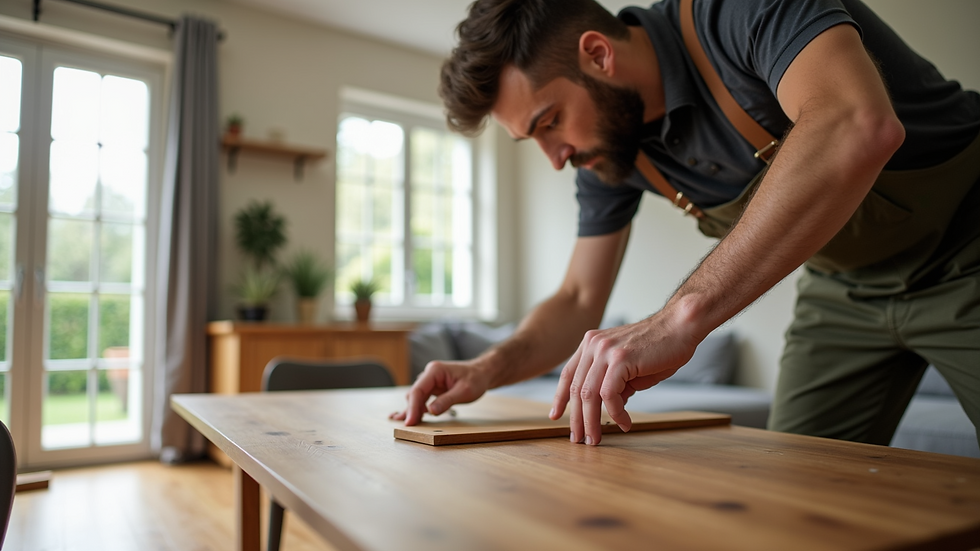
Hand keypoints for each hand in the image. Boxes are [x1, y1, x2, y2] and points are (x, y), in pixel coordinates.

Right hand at [389, 360, 491, 424]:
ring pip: (416, 397)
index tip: (410, 422)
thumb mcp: (464, 391)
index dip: (412, 407)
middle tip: (409, 426)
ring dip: (413, 410)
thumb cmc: (475, 379)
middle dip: (411, 410)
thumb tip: (430, 411)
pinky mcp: (433, 388)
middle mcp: (430, 374)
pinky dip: (418, 408)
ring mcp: (431, 381)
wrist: (482, 373)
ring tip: (407, 423)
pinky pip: (422, 398)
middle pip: (415, 394)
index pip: (418, 390)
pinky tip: (412, 417)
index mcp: (435, 371)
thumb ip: (447, 401)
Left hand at [549, 314, 700, 445]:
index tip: (556, 416)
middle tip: (580, 439)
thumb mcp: (629, 367)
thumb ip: (615, 383)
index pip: (569, 374)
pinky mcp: (620, 359)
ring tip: (597, 438)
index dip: (561, 397)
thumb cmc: (660, 347)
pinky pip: (609, 394)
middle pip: (577, 388)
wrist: (681, 326)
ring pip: (589, 394)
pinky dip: (615, 413)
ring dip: (592, 421)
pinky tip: (625, 423)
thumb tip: (609, 405)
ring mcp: (605, 350)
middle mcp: (593, 345)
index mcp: (591, 344)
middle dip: (576, 418)